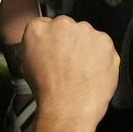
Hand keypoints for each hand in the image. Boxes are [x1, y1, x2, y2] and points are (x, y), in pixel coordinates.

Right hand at [16, 15, 118, 131]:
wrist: (68, 107)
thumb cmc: (48, 92)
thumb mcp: (28, 66)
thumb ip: (38, 47)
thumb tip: (46, 46)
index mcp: (38, 29)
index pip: (46, 25)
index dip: (52, 41)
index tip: (55, 51)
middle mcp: (61, 24)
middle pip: (68, 28)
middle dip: (70, 42)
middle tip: (69, 63)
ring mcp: (85, 31)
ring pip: (87, 35)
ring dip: (86, 48)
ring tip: (82, 71)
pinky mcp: (104, 40)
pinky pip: (103, 45)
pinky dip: (102, 56)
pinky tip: (93, 71)